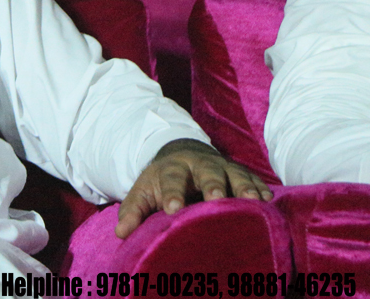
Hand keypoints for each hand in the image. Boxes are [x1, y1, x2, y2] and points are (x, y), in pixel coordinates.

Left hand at [115, 138, 272, 238]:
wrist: (183, 156)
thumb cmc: (162, 182)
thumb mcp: (144, 191)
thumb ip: (133, 211)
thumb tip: (121, 233)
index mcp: (172, 168)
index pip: (171, 180)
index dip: (172, 194)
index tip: (173, 209)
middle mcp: (199, 164)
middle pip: (207, 172)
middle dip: (212, 184)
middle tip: (216, 199)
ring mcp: (223, 167)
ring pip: (235, 173)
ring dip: (243, 186)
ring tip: (253, 201)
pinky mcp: (240, 173)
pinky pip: (253, 179)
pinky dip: (261, 189)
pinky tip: (268, 202)